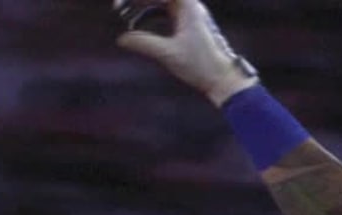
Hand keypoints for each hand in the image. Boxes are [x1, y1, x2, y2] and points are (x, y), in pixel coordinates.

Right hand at [114, 0, 258, 106]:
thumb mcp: (169, 54)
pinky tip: (138, 24)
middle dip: (137, 0)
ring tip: (124, 13)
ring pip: (160, 2)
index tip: (119, 5)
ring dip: (142, 6)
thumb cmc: (201, 66)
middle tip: (118, 7)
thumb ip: (144, 43)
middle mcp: (190, 6)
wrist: (224, 79)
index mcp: (188, 6)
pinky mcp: (188, 24)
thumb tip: (122, 39)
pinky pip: (165, 12)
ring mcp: (189, 14)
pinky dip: (150, 15)